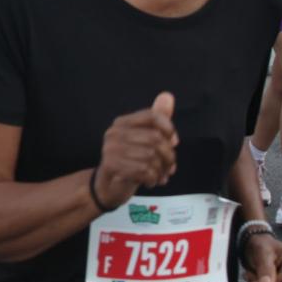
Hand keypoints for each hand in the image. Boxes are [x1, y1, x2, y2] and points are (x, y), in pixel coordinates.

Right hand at [94, 92, 178, 208]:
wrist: (109, 186)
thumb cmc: (131, 160)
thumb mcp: (146, 139)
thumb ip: (157, 118)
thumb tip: (167, 96)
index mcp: (123, 122)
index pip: (152, 116)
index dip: (168, 129)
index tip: (173, 141)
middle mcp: (114, 132)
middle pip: (155, 138)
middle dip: (169, 156)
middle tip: (169, 166)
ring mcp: (111, 148)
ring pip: (151, 157)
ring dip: (161, 170)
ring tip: (160, 175)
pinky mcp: (111, 165)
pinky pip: (143, 171)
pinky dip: (153, 179)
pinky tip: (151, 181)